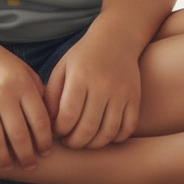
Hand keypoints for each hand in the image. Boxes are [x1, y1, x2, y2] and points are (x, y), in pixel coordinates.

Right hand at [0, 41, 52, 169]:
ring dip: (2, 159)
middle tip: (29, 166)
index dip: (44, 142)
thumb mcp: (24, 72)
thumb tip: (52, 123)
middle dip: (26, 157)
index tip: (45, 153)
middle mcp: (4, 92)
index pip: (40, 121)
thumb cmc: (0, 64)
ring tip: (7, 166)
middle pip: (18, 136)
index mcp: (23, 85)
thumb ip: (38, 94)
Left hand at [44, 28, 141, 149]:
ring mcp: (121, 92)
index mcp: (80, 77)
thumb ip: (52, 95)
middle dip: (75, 142)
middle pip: (87, 128)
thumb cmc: (83, 57)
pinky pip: (128, 128)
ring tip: (85, 140)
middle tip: (69, 141)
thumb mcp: (62, 69)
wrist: (116, 39)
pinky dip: (117, 138)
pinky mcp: (135, 97)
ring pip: (108, 132)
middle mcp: (102, 85)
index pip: (67, 116)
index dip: (59, 131)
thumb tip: (48, 123)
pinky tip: (105, 134)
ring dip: (94, 144)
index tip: (56, 131)